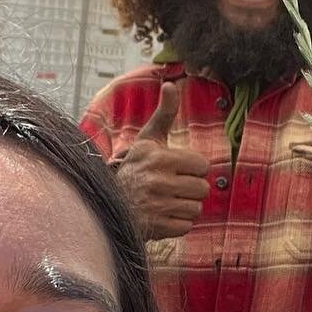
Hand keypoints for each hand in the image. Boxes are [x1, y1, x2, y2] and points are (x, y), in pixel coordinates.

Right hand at [115, 82, 210, 240]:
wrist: (108, 203)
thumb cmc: (135, 168)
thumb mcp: (148, 140)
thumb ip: (164, 114)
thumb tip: (171, 84)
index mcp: (160, 158)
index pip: (202, 166)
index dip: (193, 169)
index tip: (176, 170)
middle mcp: (159, 181)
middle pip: (203, 189)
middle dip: (190, 189)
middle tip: (171, 187)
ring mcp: (158, 206)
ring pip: (196, 209)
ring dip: (184, 207)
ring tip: (166, 201)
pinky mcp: (157, 228)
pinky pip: (187, 226)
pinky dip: (177, 223)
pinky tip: (162, 215)